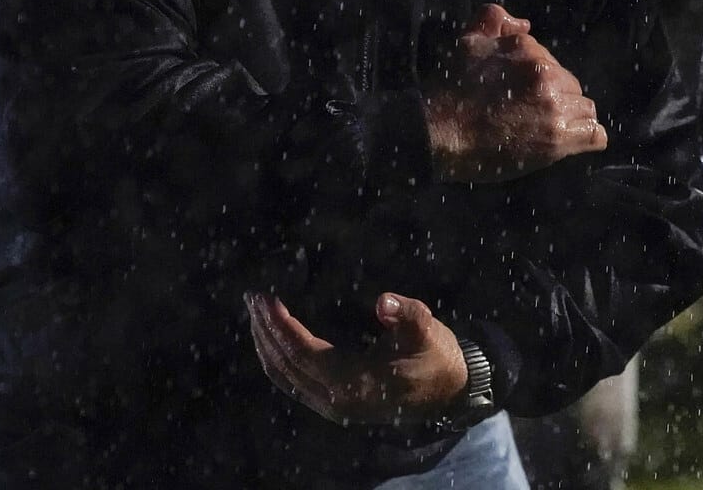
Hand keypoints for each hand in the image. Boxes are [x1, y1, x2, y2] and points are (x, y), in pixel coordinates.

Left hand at [245, 291, 468, 425]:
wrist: (450, 390)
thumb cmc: (436, 356)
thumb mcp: (427, 330)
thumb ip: (407, 314)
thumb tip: (384, 302)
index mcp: (354, 384)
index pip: (303, 352)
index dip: (281, 325)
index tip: (266, 296)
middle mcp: (336, 400)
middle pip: (286, 365)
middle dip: (265, 330)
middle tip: (252, 296)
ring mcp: (331, 406)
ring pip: (284, 376)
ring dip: (265, 344)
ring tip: (254, 312)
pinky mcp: (332, 403)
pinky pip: (291, 382)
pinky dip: (276, 358)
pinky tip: (270, 338)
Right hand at [423, 3, 607, 182]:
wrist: (437, 134)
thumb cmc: (449, 92)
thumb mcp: (467, 43)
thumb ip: (493, 20)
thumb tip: (524, 22)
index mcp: (527, 49)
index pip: (551, 61)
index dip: (536, 80)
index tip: (518, 95)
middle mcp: (544, 74)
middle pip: (570, 84)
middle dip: (555, 98)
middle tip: (528, 115)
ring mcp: (553, 106)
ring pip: (584, 108)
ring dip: (570, 118)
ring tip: (545, 130)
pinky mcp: (558, 138)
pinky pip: (595, 135)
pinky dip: (587, 139)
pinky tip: (570, 142)